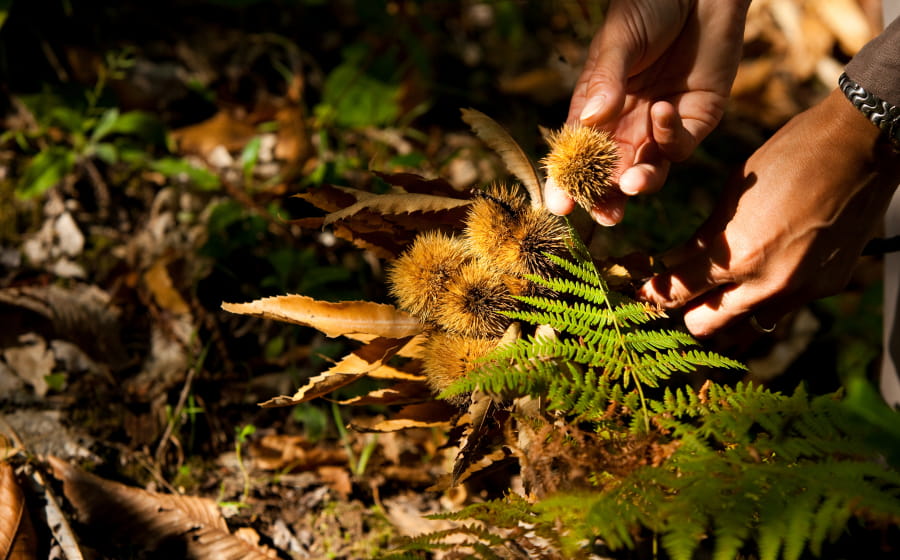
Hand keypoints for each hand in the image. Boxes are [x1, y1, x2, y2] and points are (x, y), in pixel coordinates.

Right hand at [545, 0, 749, 224]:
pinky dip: (670, 137)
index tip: (559, 206)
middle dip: (606, 199)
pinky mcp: (697, 119)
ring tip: (634, 183)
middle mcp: (627, 123)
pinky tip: (663, 110)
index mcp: (597, 107)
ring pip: (649, 171)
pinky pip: (681, 145)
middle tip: (604, 215)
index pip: (578, 154)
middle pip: (612, 175)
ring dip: (640, 183)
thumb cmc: (649, 6)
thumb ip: (606, 81)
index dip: (568, 182)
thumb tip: (590, 119)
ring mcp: (661, 125)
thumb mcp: (619, 40)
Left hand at [637, 88, 899, 336]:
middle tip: (679, 291)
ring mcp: (800, 291)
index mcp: (737, 255)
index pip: (678, 291)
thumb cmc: (788, 159)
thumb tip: (671, 263)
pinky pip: (782, 308)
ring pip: (744, 325)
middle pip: (704, 325)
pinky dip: (764, 297)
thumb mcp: (731, 194)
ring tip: (717, 288)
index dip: (654, 290)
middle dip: (686, 310)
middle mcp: (767, 284)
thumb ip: (702, 239)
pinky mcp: (825, 288)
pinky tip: (762, 272)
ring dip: (725, 312)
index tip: (642, 287)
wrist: (862, 149)